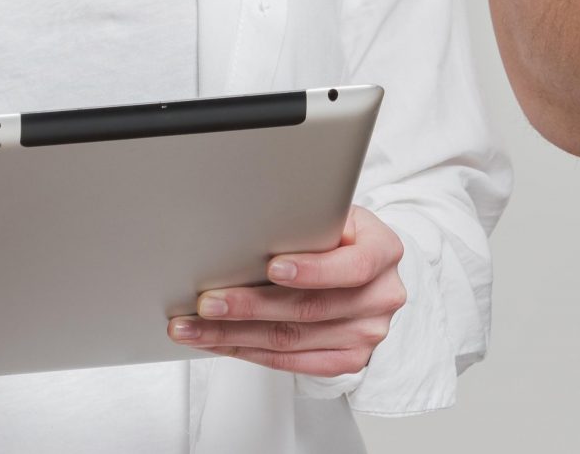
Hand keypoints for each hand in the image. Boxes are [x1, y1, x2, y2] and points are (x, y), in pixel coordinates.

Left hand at [168, 206, 406, 375]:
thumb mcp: (337, 217)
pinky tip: (220, 343)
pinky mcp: (349, 361)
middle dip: (250, 306)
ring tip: (194, 327)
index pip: (353, 266)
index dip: (312, 269)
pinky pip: (291, 363)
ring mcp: (367, 335)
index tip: (272, 266)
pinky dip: (249, 352)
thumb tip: (247, 232)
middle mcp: (382, 297)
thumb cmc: (342, 236)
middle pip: (309, 309)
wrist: (367, 269)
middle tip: (206, 303)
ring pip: (291, 339)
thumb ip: (310, 226)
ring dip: (235, 335)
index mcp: (385, 252)